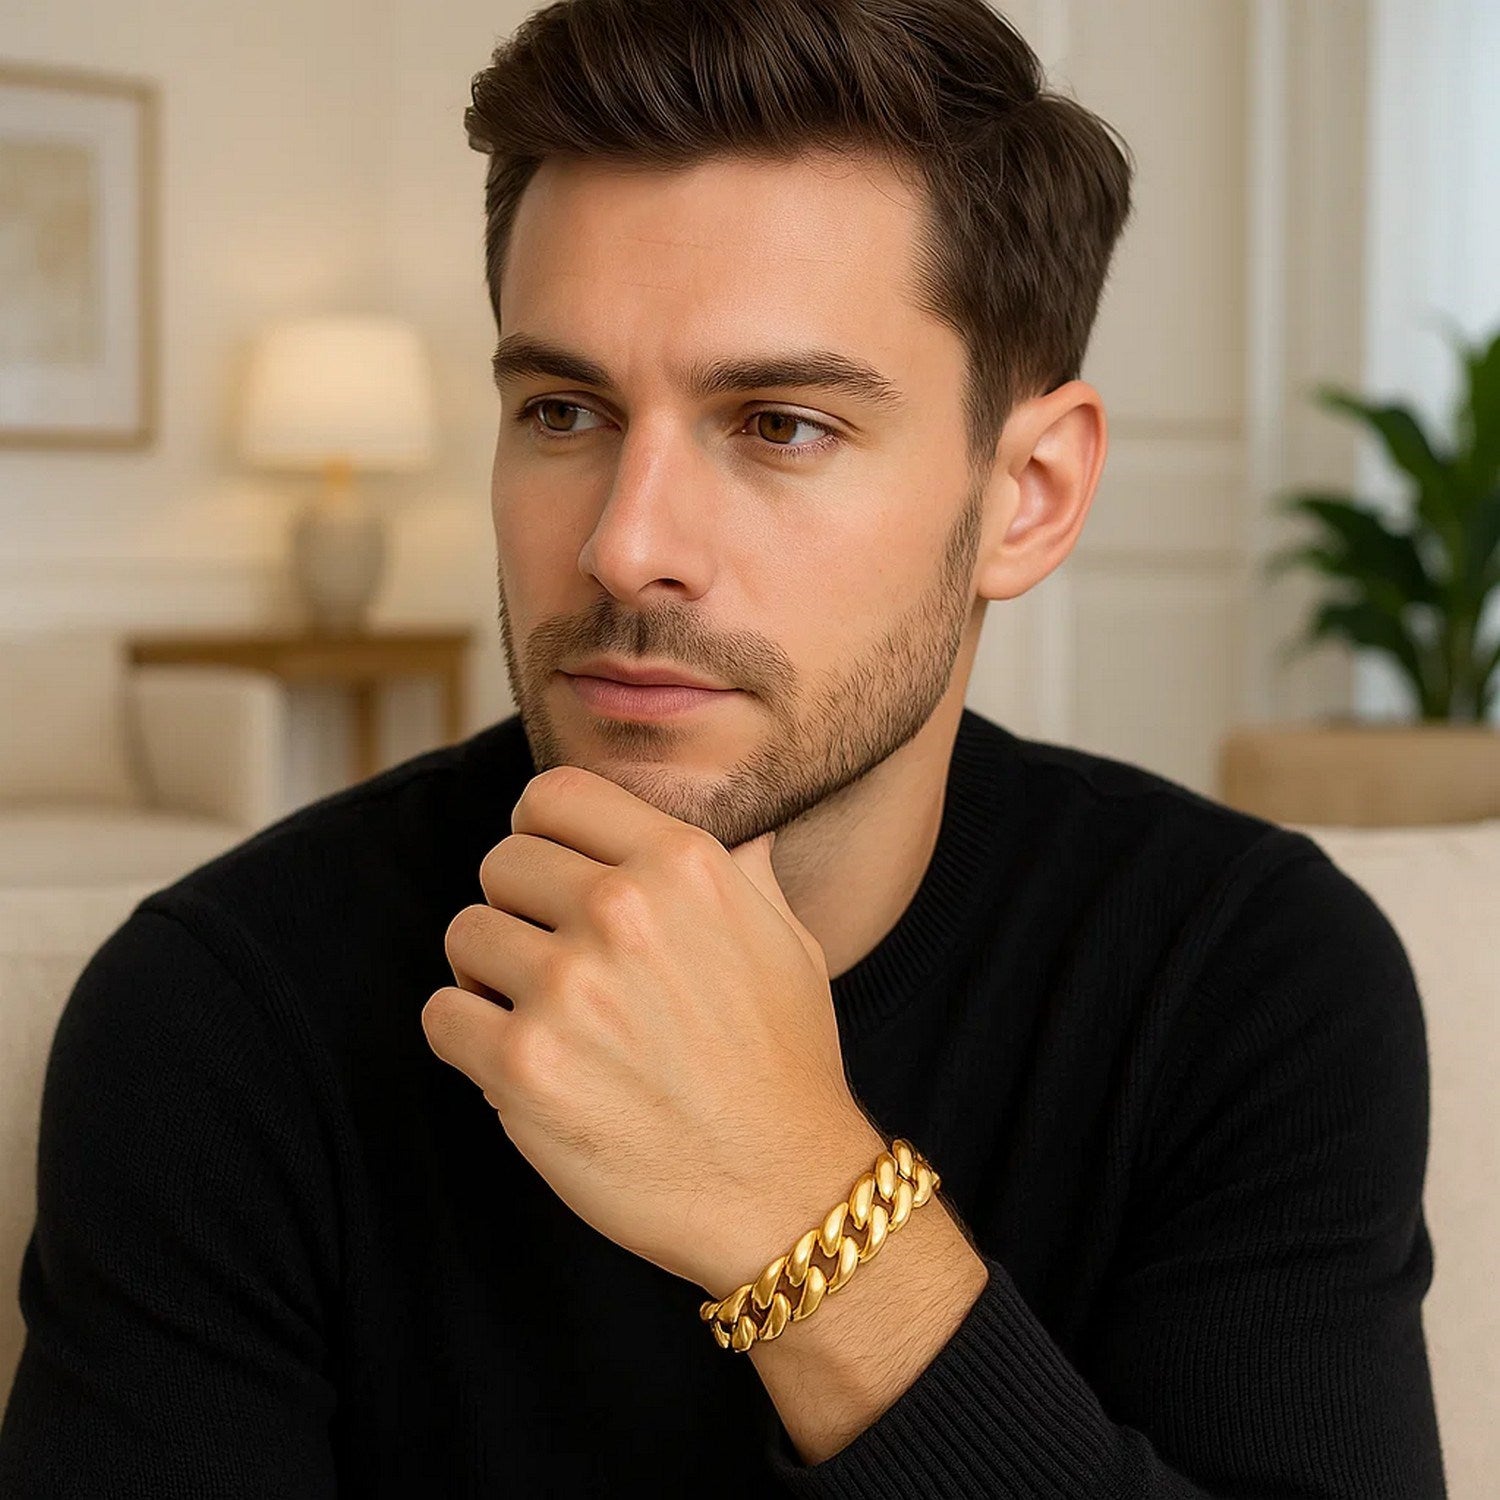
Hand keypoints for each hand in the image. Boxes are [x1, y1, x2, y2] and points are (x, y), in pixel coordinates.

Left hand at [421, 764, 868, 1290]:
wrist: (784, 1190)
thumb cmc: (786, 1066)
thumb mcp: (789, 944)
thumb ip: (744, 877)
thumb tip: (744, 836)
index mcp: (683, 865)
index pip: (555, 794)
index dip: (540, 832)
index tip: (547, 872)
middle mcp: (623, 910)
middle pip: (501, 862)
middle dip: (517, 909)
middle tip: (550, 962)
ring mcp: (569, 987)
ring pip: (465, 934)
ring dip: (488, 975)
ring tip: (538, 1016)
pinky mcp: (525, 1067)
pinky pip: (441, 1015)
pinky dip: (468, 1038)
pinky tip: (516, 1063)